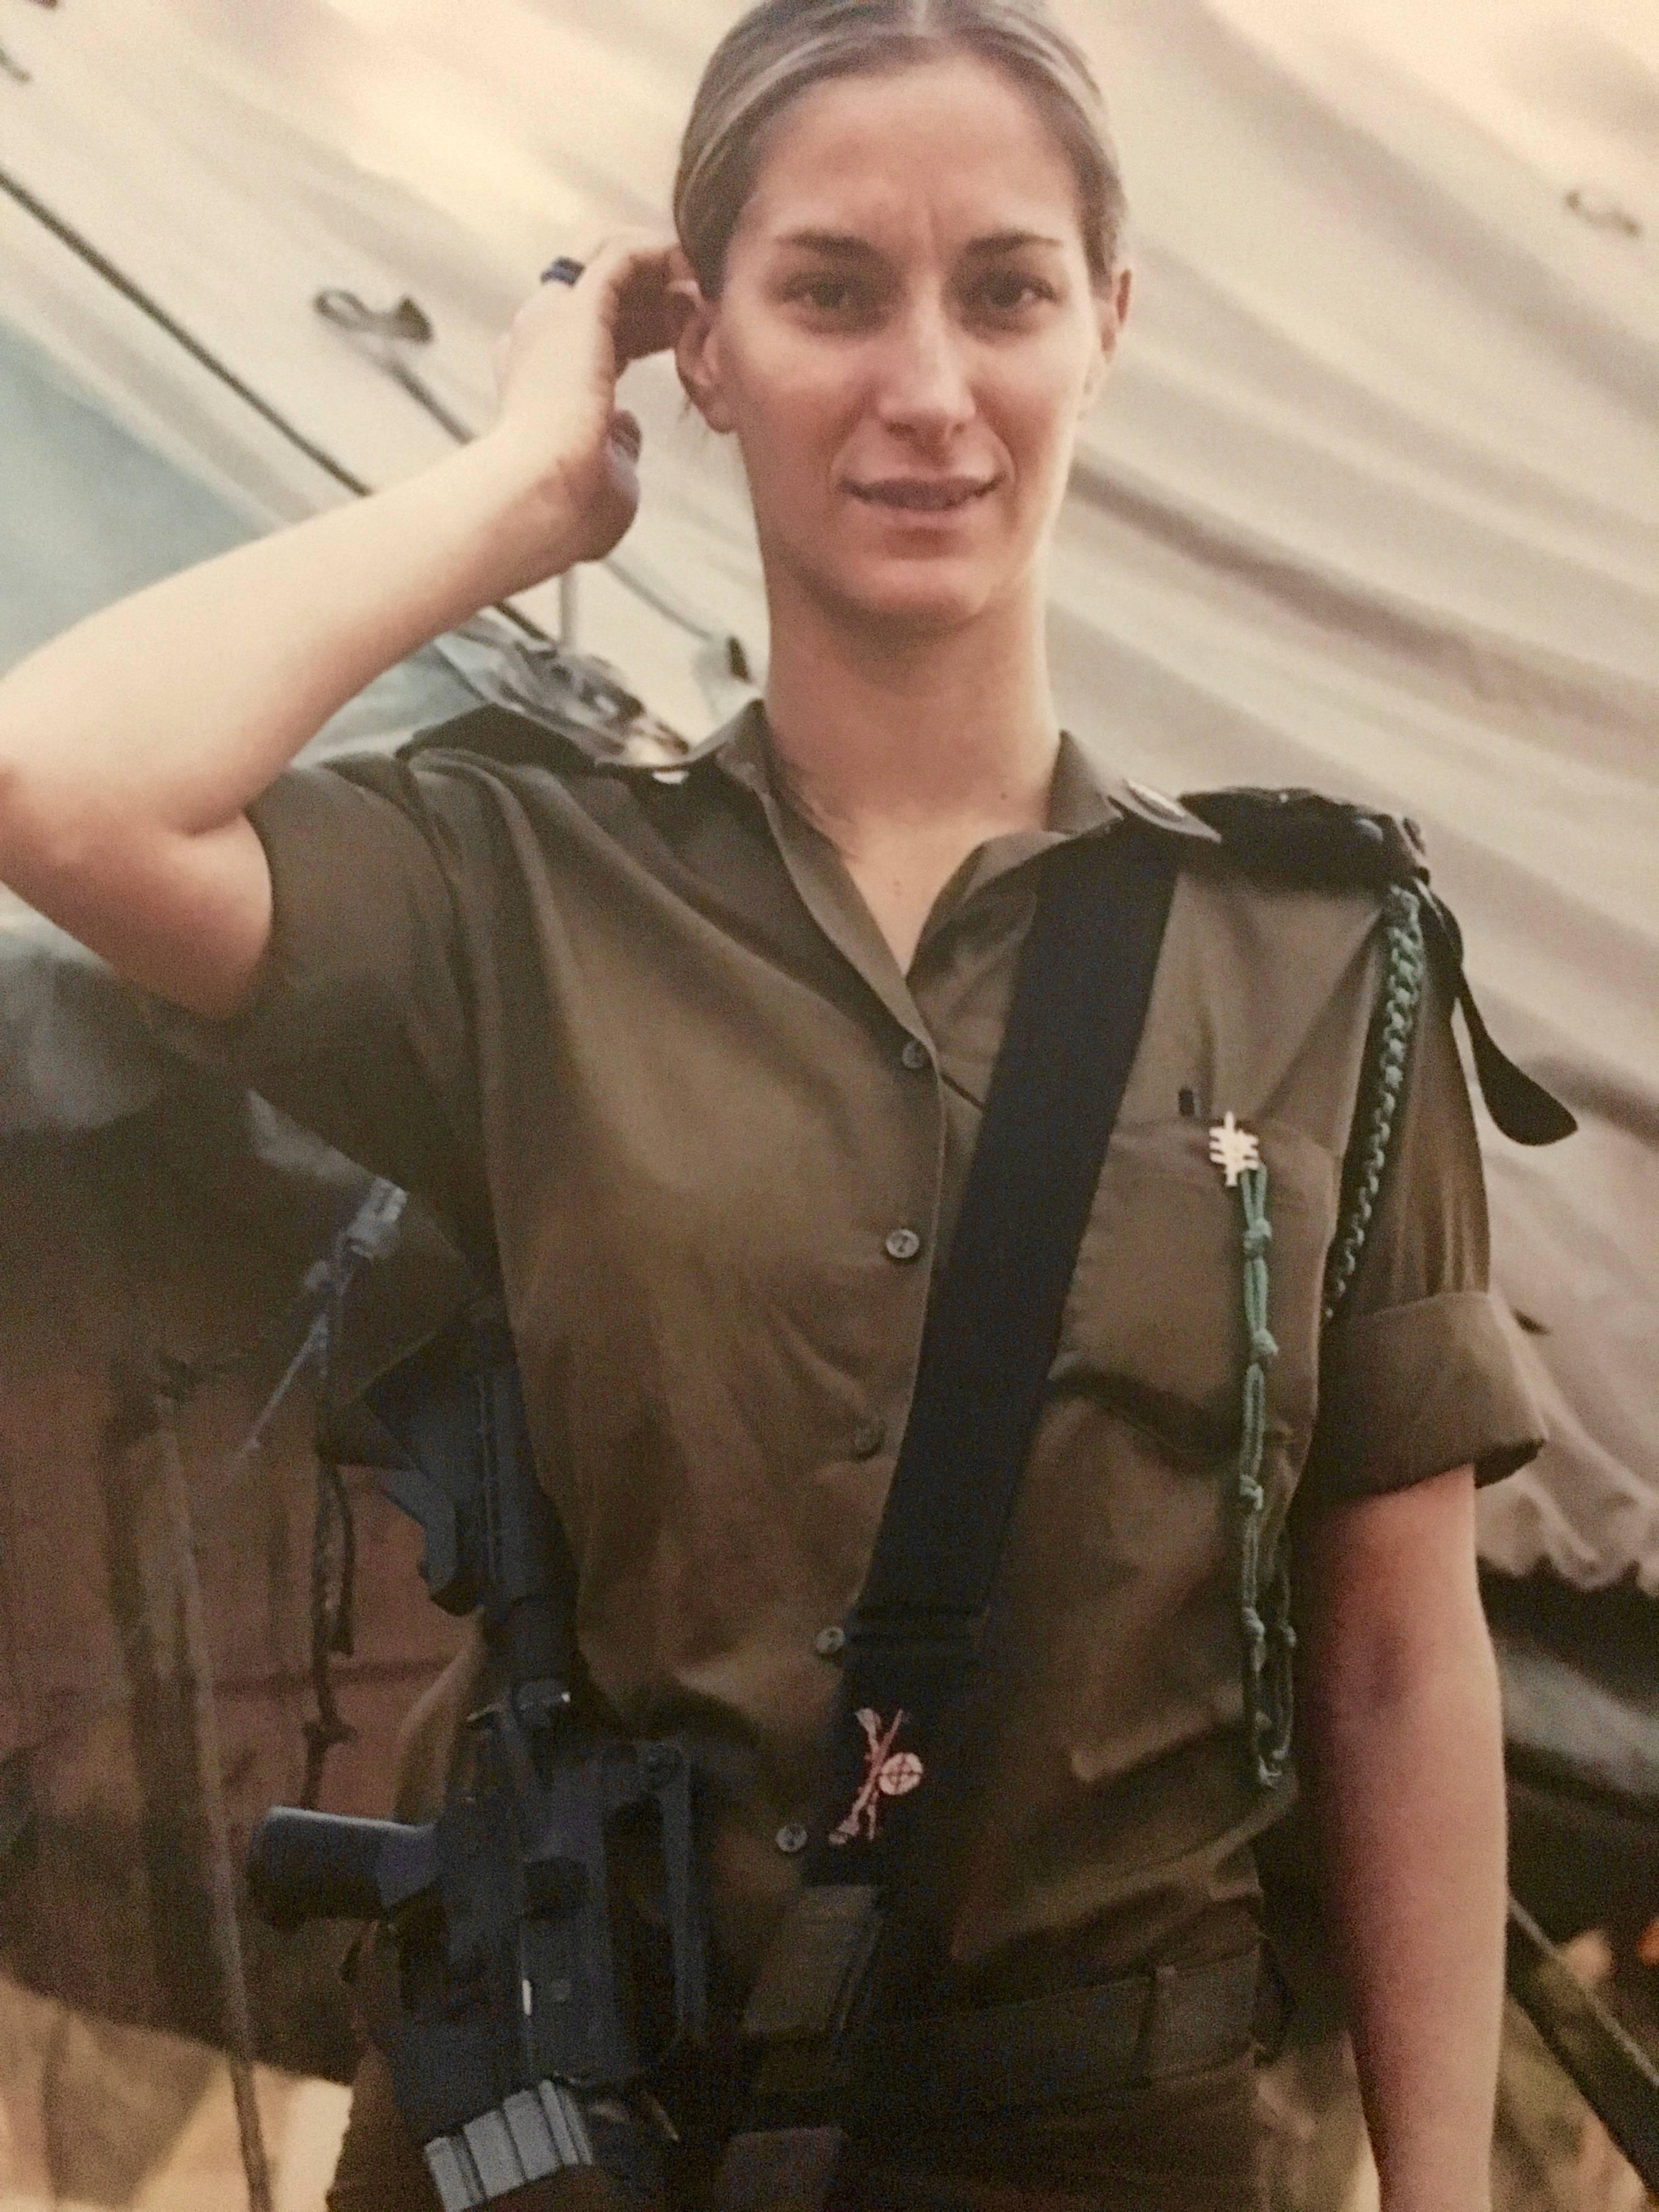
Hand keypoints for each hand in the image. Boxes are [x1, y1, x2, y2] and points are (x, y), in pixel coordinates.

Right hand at [483, 229, 679, 580]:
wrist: (536, 501)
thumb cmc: (566, 509)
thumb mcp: (600, 472)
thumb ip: (614, 442)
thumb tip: (627, 426)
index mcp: (539, 375)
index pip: (592, 331)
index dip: (643, 330)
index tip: (684, 346)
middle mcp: (539, 335)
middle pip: (604, 287)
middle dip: (657, 292)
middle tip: (705, 310)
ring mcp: (552, 315)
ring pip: (611, 256)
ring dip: (663, 267)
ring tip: (707, 286)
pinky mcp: (576, 306)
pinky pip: (624, 253)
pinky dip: (664, 256)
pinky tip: (697, 277)